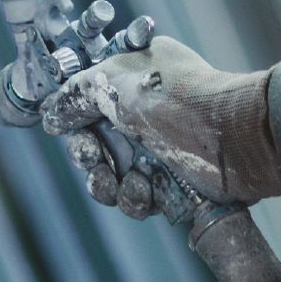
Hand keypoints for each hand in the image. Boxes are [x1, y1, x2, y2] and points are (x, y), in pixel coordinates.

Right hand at [40, 37, 280, 210]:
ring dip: (107, 184)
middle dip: (87, 157)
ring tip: (119, 181)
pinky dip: (136, 198)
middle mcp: (145, 118)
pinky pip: (137, 200)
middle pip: (95, 147)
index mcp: (132, 84)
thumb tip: (51, 114)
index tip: (66, 128)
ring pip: (112, 180)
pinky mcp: (172, 185)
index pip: (89, 106)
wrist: (229, 137)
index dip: (74, 122)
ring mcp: (159, 152)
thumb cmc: (174, 98)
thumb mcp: (112, 81)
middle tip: (93, 158)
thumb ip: (74, 96)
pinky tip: (146, 188)